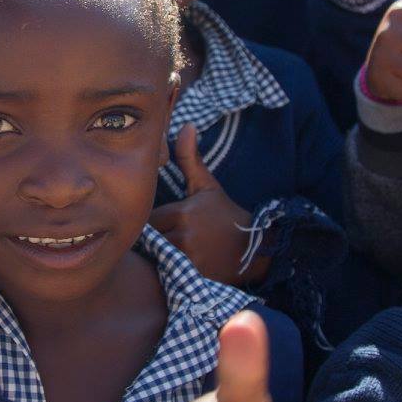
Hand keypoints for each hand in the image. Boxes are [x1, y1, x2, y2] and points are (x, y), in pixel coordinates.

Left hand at [150, 125, 262, 283]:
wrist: (254, 248)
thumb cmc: (225, 214)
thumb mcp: (207, 186)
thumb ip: (190, 158)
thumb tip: (185, 125)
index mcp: (183, 212)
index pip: (148, 220)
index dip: (151, 223)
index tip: (159, 224)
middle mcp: (184, 236)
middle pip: (150, 241)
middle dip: (152, 241)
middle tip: (160, 240)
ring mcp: (189, 259)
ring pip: (157, 258)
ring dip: (158, 257)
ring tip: (167, 253)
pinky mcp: (194, 277)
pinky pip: (169, 274)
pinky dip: (169, 272)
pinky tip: (176, 268)